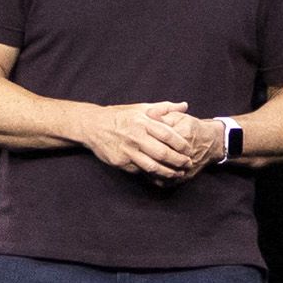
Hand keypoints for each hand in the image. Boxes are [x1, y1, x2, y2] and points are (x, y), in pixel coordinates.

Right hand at [84, 102, 215, 179]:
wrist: (94, 125)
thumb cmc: (121, 116)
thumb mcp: (141, 108)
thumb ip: (164, 108)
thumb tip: (184, 106)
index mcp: (143, 122)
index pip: (167, 134)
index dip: (181, 144)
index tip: (189, 149)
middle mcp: (136, 136)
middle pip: (162, 152)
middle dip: (178, 160)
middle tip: (188, 164)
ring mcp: (128, 150)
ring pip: (152, 166)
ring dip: (167, 172)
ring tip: (178, 173)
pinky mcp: (120, 161)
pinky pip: (139, 171)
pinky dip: (152, 175)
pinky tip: (161, 176)